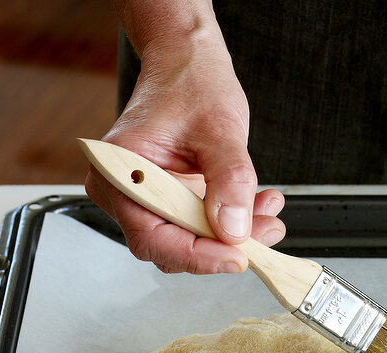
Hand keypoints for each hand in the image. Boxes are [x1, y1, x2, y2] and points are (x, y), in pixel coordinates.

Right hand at [84, 25, 284, 273]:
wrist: (188, 62)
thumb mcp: (220, 129)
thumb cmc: (189, 82)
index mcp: (119, 172)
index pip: (152, 237)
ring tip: (268, 214)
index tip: (237, 257)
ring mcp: (150, 199)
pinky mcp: (174, 201)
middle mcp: (127, 191)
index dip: (197, 255)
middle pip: (172, 246)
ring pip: (193, 241)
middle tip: (264, 233)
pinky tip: (259, 206)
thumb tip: (234, 229)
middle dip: (222, 245)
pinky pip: (203, 227)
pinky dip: (234, 222)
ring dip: (235, 235)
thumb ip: (230, 180)